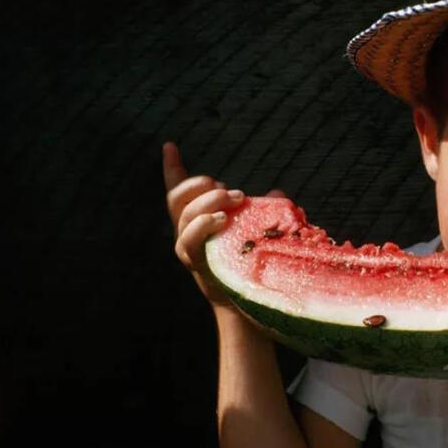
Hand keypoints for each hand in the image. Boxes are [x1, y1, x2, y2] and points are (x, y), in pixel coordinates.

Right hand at [162, 141, 284, 307]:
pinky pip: (189, 240)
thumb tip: (277, 194)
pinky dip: (203, 224)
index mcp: (197, 220)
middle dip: (199, 185)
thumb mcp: (256, 229)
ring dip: (208, 203)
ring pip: (185, 217)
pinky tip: (221, 219)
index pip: (179, 190)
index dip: (172, 168)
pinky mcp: (195, 262)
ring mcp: (188, 248)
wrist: (247, 302)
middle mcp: (186, 232)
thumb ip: (263, 210)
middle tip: (228, 189)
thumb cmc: (249, 262)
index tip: (170, 145)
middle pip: (178, 199)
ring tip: (233, 199)